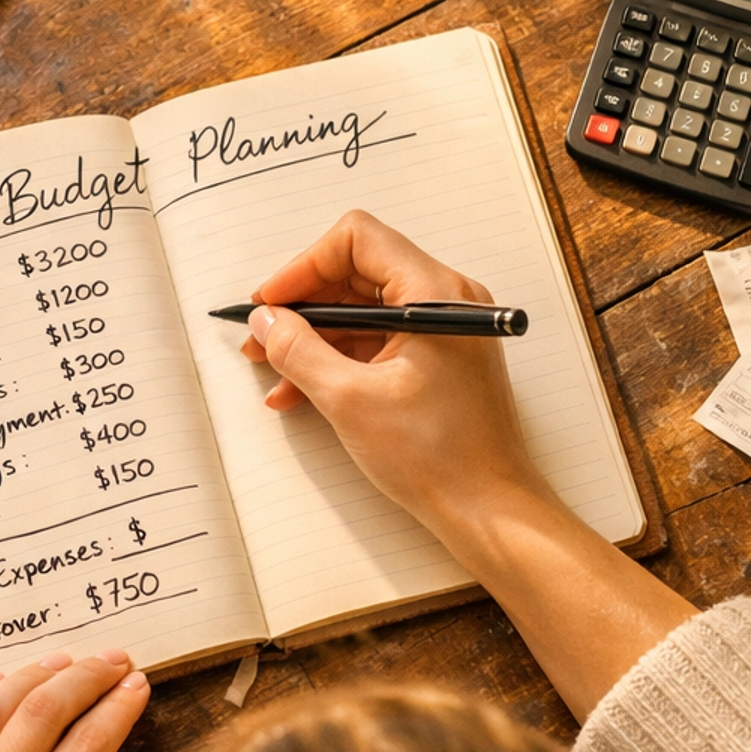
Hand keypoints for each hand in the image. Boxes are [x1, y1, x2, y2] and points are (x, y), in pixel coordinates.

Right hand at [243, 209, 549, 543]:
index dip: (304, 267)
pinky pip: (378, 341)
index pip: (357, 241)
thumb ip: (299, 351)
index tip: (271, 303)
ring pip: (363, 311)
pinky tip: (300, 392)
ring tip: (271, 370)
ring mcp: (444, 331)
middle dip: (303, 305)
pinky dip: (339, 359)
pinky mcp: (438, 360)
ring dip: (314, 337)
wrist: (489, 511)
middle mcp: (445, 301)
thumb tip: (267, 320)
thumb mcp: (350, 400)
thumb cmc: (439, 458)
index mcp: (434, 295)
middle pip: (357, 273)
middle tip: (261, 335)